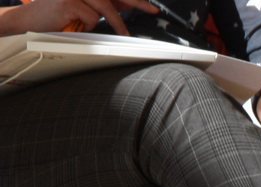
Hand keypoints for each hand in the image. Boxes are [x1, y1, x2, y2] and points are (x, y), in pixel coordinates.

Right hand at [0, 0, 157, 35]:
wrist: (28, 22)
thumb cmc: (57, 18)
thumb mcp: (85, 10)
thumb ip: (104, 6)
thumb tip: (128, 7)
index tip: (152, 6)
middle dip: (135, 2)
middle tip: (152, 10)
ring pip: (104, 8)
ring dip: (112, 22)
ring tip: (112, 30)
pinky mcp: (69, 1)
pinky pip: (91, 18)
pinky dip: (87, 26)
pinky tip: (75, 24)